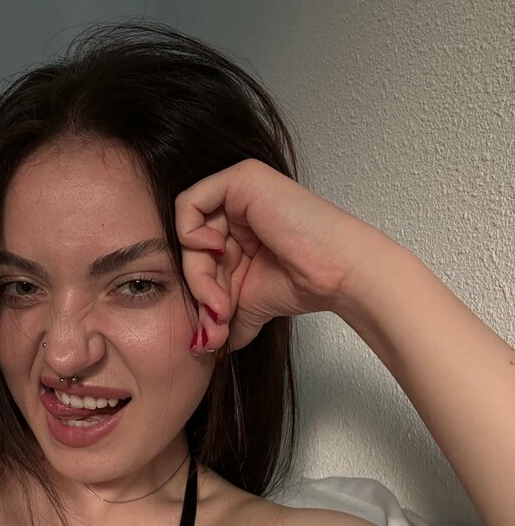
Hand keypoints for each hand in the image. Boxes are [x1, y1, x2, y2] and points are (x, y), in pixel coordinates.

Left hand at [175, 159, 388, 352]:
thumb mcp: (249, 302)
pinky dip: (191, 235)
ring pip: (189, 234)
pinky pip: (188, 203)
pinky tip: (218, 252)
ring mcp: (238, 191)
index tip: (216, 325)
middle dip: (199, 290)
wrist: (336, 274)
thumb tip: (206, 346)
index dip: (201, 292)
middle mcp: (236, 207)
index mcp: (238, 229)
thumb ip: (223, 317)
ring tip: (222, 304)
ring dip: (199, 276)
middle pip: (190, 248)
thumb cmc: (304, 282)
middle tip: (216, 319)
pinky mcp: (241, 179)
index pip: (197, 258)